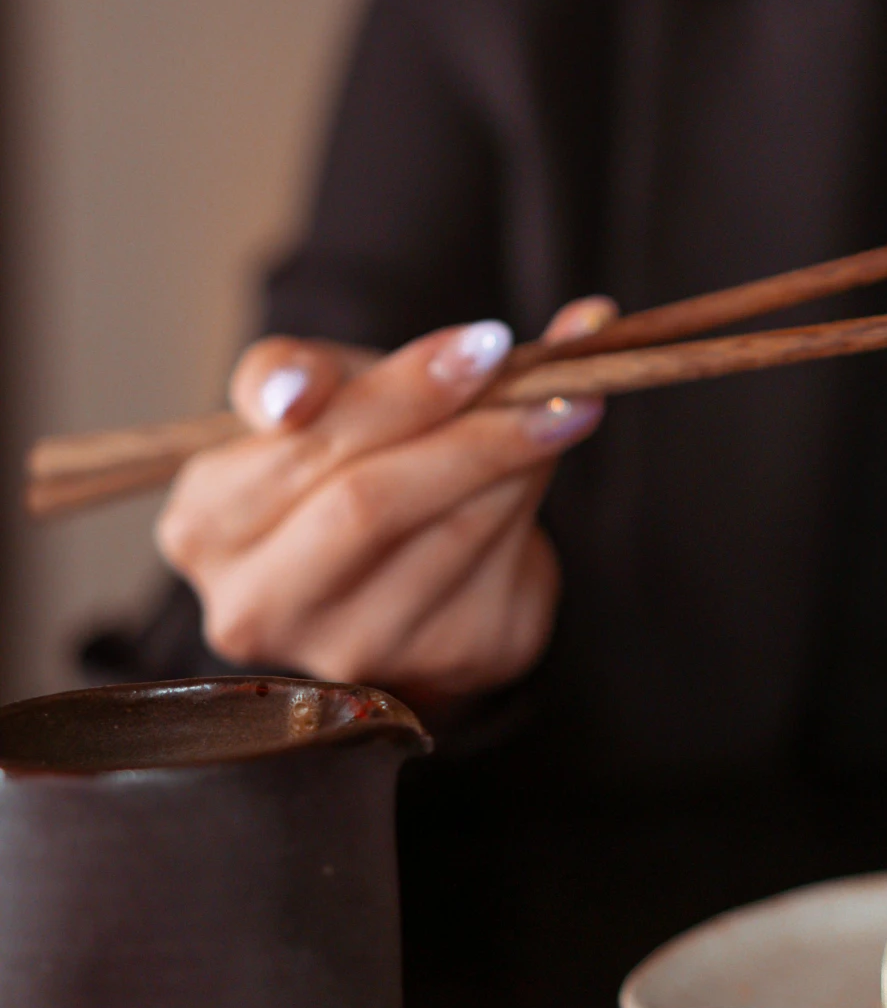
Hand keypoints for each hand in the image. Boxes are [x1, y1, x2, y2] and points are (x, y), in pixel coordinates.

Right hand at [156, 299, 614, 704]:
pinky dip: (531, 501)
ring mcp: (347, 651)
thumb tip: (307, 383)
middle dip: (469, 430)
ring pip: (449, 535)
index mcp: (204, 526)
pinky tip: (541, 465)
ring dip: (517, 460)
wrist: (404, 545)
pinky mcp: (438, 663)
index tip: (484, 344)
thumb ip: (297, 367)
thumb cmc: (341, 454)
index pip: (305, 451)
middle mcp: (258, 609)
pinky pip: (498, 567)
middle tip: (548, 378)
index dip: (400, 393)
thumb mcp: (312, 393)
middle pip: (370, 505)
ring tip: (560, 406)